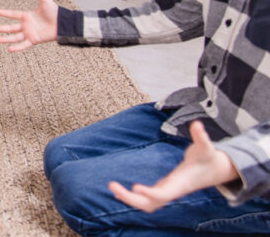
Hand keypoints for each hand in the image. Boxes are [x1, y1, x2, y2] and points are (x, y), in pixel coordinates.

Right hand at [0, 0, 58, 50]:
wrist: (63, 23)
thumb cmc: (55, 12)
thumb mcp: (45, 0)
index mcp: (27, 16)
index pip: (12, 14)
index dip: (4, 13)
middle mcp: (26, 25)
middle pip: (10, 27)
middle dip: (0, 28)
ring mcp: (29, 33)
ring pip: (14, 37)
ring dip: (5, 39)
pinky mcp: (34, 40)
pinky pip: (24, 45)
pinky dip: (17, 48)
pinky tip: (9, 49)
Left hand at [109, 120, 238, 212]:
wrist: (215, 170)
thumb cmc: (208, 158)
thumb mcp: (206, 146)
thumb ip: (201, 137)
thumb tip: (197, 124)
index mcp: (181, 184)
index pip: (164, 195)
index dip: (150, 193)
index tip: (135, 187)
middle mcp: (173, 191)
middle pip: (151, 204)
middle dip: (131, 199)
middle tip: (112, 185)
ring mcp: (168, 192)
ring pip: (147, 204)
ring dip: (130, 199)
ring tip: (112, 187)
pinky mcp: (164, 189)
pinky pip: (147, 200)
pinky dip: (133, 198)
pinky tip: (119, 191)